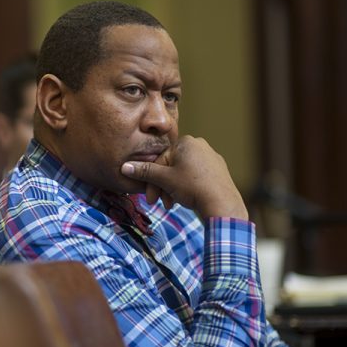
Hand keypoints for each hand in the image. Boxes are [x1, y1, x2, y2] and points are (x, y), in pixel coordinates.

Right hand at [120, 135, 247, 220]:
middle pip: (172, 166)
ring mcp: (211, 158)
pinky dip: (187, 187)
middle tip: (159, 202)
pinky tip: (186, 200)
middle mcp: (200, 145)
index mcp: (186, 142)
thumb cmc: (192, 187)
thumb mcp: (164, 179)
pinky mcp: (219, 171)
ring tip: (172, 204)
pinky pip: (197, 176)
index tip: (149, 197)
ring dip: (173, 189)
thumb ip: (144, 172)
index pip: (160, 160)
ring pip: (183, 172)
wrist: (221, 204)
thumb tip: (124, 167)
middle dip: (163, 186)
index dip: (152, 180)